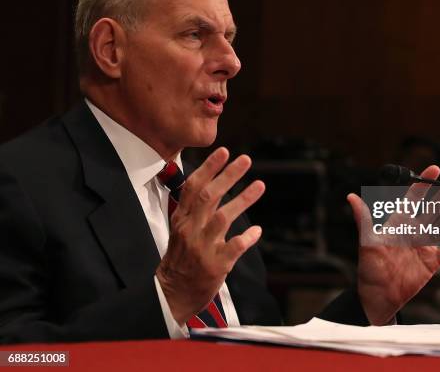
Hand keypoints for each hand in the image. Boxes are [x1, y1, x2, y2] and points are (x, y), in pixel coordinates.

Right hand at [156, 147, 264, 323]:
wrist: (173, 294)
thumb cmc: (181, 259)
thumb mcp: (182, 230)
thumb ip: (196, 209)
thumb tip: (212, 183)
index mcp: (182, 220)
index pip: (193, 187)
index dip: (209, 168)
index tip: (223, 151)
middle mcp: (191, 230)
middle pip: (209, 197)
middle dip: (228, 175)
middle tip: (245, 159)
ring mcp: (202, 248)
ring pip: (223, 218)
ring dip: (243, 199)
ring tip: (260, 184)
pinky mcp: (215, 266)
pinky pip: (233, 247)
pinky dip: (247, 237)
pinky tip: (257, 230)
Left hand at [347, 165, 439, 324]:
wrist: (377, 296)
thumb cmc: (369, 267)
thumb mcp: (366, 241)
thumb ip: (363, 218)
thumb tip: (351, 197)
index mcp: (399, 223)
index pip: (413, 198)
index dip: (424, 183)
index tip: (435, 169)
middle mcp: (413, 232)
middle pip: (432, 209)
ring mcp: (423, 246)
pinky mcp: (431, 263)